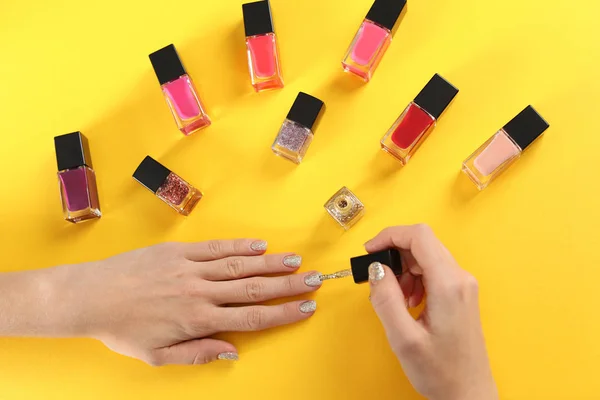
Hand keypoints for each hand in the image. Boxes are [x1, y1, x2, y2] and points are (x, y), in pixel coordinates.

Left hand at [43, 239, 320, 365]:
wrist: (92, 296)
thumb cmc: (123, 328)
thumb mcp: (157, 355)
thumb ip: (197, 354)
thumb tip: (232, 351)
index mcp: (198, 319)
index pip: (252, 317)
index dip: (283, 313)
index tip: (306, 308)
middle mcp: (201, 291)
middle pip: (254, 287)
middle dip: (288, 285)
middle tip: (315, 280)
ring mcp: (191, 267)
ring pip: (240, 264)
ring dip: (271, 263)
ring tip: (296, 261)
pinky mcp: (179, 251)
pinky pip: (216, 247)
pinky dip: (240, 246)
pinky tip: (260, 245)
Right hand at [365, 225, 497, 399]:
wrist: (469, 395)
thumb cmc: (442, 373)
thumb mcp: (403, 338)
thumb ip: (386, 299)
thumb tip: (376, 269)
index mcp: (448, 284)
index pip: (419, 236)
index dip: (389, 235)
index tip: (369, 251)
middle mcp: (460, 278)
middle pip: (422, 243)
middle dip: (394, 256)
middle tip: (378, 281)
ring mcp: (463, 285)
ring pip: (426, 257)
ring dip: (403, 270)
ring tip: (395, 300)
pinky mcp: (460, 293)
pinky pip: (432, 272)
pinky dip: (413, 280)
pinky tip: (408, 303)